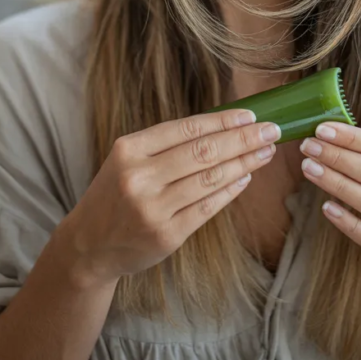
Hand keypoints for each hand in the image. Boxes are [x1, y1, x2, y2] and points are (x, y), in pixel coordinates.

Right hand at [61, 109, 281, 285]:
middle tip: (272, 130)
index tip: (251, 115)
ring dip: (244, 163)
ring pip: (210, 179)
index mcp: (130, 149)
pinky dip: (230, 190)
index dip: (224, 121)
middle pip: (204, 151)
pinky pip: (207, 207)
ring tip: (265, 152)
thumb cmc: (117, 193)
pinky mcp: (166, 235)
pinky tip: (245, 178)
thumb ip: (168, 144)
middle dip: (243, 139)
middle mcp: (139, 177)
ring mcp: (153, 208)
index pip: (187, 128)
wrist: (88, 244)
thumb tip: (225, 126)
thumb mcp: (129, 159)